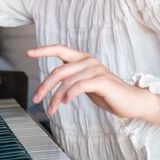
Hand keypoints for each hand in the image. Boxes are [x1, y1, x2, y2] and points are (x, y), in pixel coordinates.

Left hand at [27, 45, 141, 117]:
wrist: (131, 101)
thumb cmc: (108, 93)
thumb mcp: (86, 83)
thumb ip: (72, 78)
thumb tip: (55, 82)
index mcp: (82, 58)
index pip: (60, 49)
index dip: (44, 50)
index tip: (28, 53)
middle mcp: (88, 61)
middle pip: (59, 71)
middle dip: (44, 87)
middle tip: (36, 99)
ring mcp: (95, 69)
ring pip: (66, 82)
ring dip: (55, 97)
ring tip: (51, 109)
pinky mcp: (102, 81)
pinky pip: (79, 86)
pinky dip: (69, 94)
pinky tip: (65, 102)